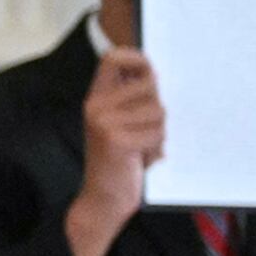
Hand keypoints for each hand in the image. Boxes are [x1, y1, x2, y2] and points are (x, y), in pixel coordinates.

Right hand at [68, 47, 166, 255]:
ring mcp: (103, 122)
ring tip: (143, 146)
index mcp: (96, 98)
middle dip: (158, 109)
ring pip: (158, 111)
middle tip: (145, 130)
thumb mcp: (121, 124)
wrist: (104, 198)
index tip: (148, 71)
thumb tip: (155, 74)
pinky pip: (156, 132)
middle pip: (150, 86)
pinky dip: (157, 147)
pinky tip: (142, 157)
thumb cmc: (120, 160)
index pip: (112, 59)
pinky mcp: (116, 139)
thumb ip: (131, 99)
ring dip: (159, 132)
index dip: (136, 58)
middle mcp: (95, 106)